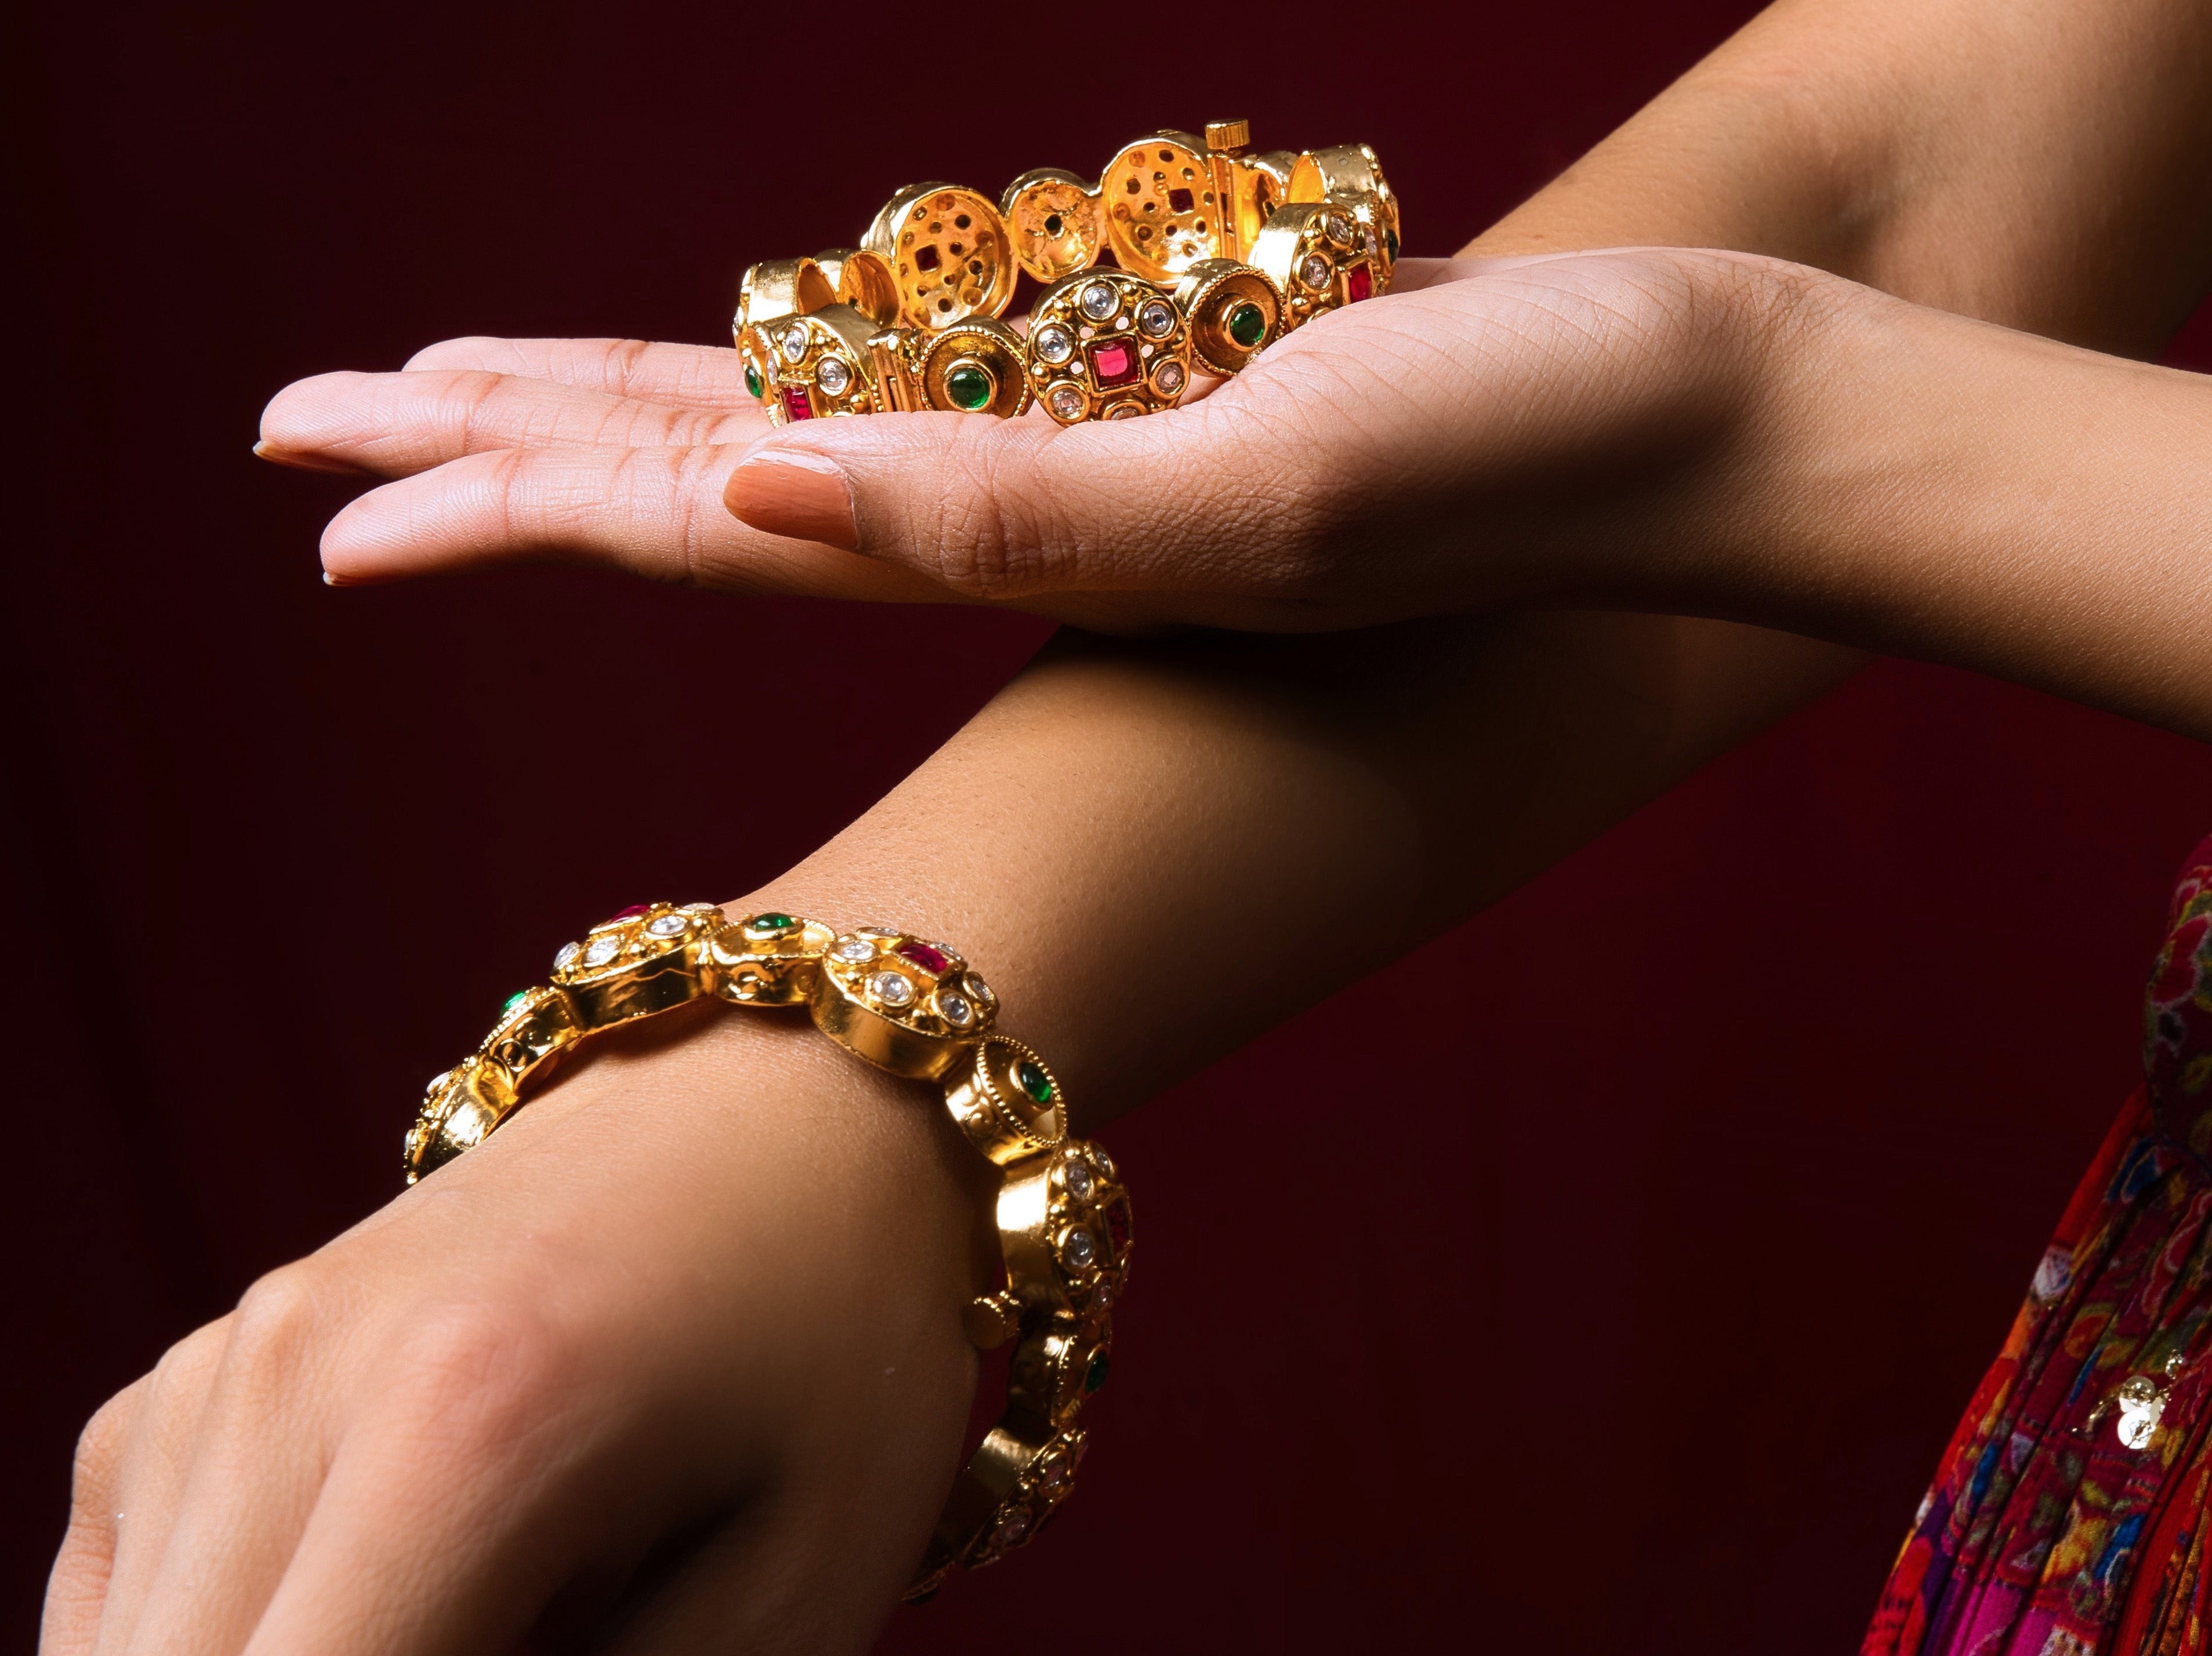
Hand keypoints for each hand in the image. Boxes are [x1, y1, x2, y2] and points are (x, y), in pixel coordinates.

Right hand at [43, 1004, 992, 1655]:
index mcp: (465, 1429)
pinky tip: (412, 1586)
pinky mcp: (193, 1374)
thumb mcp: (791, 1597)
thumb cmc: (838, 1342)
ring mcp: (219, 1364)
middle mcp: (290, 1377)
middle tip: (560, 1624)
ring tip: (510, 1598)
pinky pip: (142, 1611)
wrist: (795, 1101)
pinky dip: (250, 1651)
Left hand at [258, 250, 1818, 629]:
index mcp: (1017, 546)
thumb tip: (761, 500)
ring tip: (463, 379)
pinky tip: (733, 352)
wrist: (1696, 420)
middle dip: (494, 446)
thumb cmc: (1523, 464)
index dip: (500, 497)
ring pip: (789, 410)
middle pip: (693, 471)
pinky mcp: (1152, 379)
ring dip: (615, 396)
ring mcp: (1080, 444)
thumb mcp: (1268, 487)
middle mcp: (1018, 510)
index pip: (696, 522)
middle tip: (298, 425)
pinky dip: (803, 346)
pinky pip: (925, 354)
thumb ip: (1018, 514)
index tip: (321, 494)